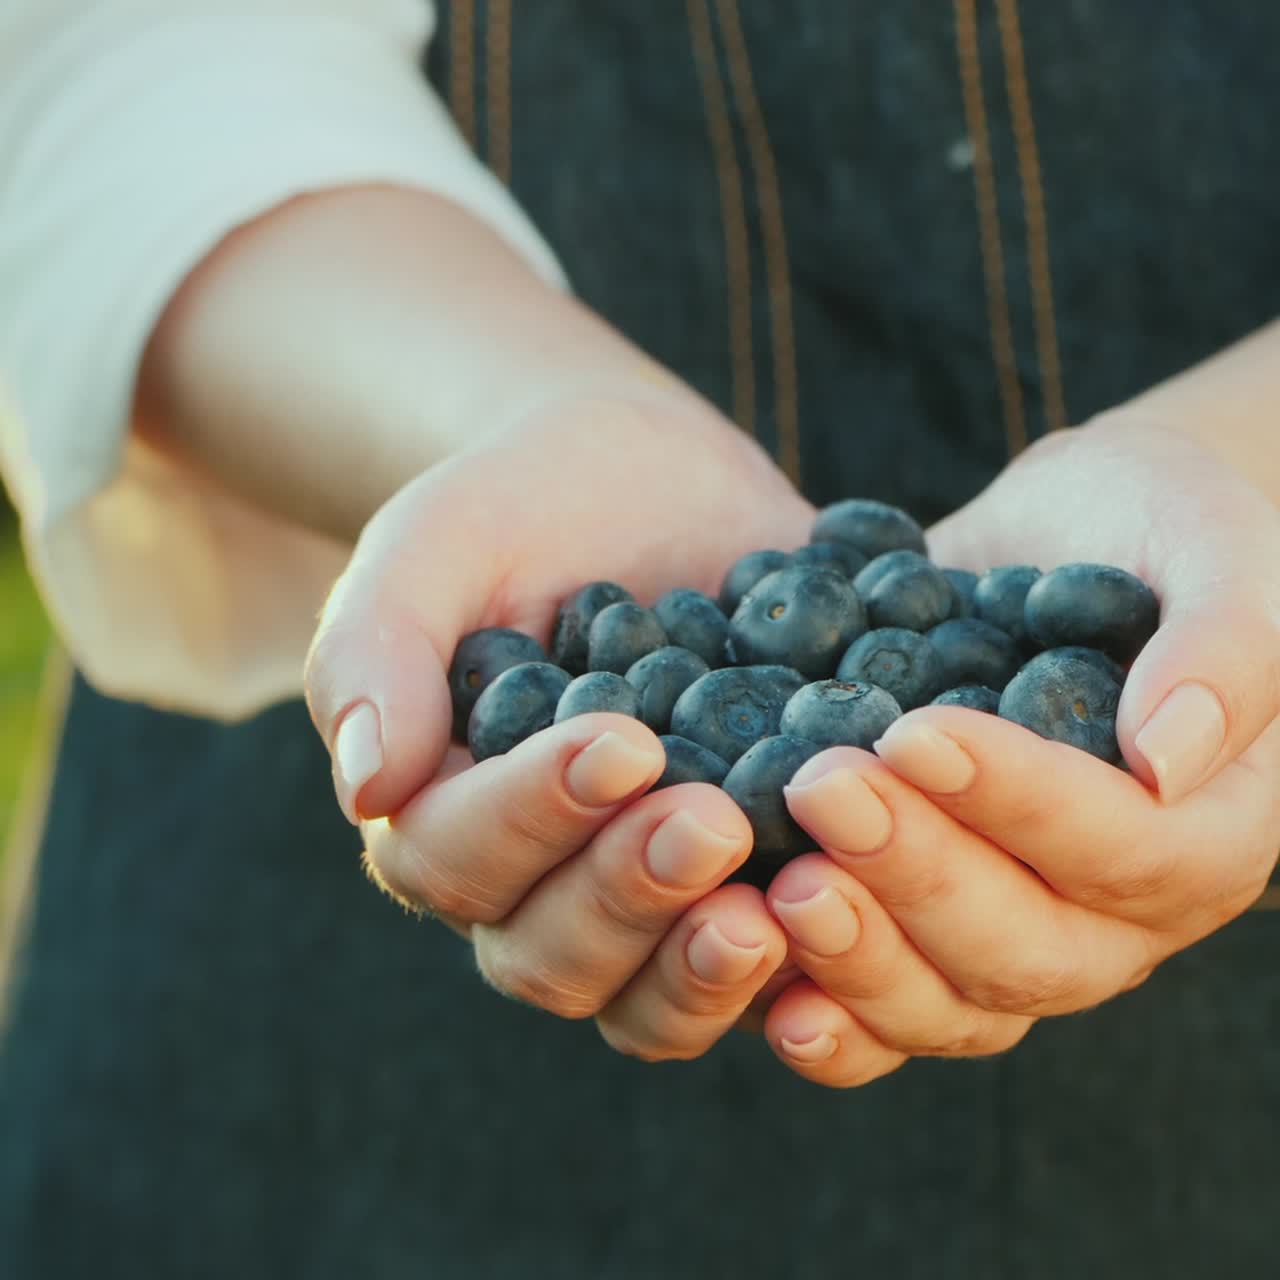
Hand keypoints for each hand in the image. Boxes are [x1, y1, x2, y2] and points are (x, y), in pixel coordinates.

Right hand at [305, 395, 807, 1060]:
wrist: (645, 481)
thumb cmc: (520, 506)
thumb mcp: (435, 543)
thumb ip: (377, 649)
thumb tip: (367, 789)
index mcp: (441, 811)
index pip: (454, 856)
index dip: (532, 817)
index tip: (621, 743)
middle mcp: (534, 882)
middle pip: (551, 954)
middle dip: (627, 896)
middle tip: (713, 822)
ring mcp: (641, 899)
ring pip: (645, 1001)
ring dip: (702, 970)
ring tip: (773, 909)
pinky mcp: (742, 888)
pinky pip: (762, 976)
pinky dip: (801, 974)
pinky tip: (853, 916)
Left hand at [759, 417, 1279, 1085]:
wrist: (1045, 541)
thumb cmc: (1144, 525)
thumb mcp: (1207, 540)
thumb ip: (1223, 641)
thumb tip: (1168, 760)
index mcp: (1209, 830)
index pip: (1125, 850)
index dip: (1019, 805)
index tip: (913, 733)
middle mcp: (1116, 912)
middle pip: (1027, 948)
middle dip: (917, 875)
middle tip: (821, 791)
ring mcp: (1016, 931)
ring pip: (951, 1004)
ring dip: (860, 957)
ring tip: (782, 889)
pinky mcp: (927, 927)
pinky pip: (886, 1007)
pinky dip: (827, 1012)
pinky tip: (759, 984)